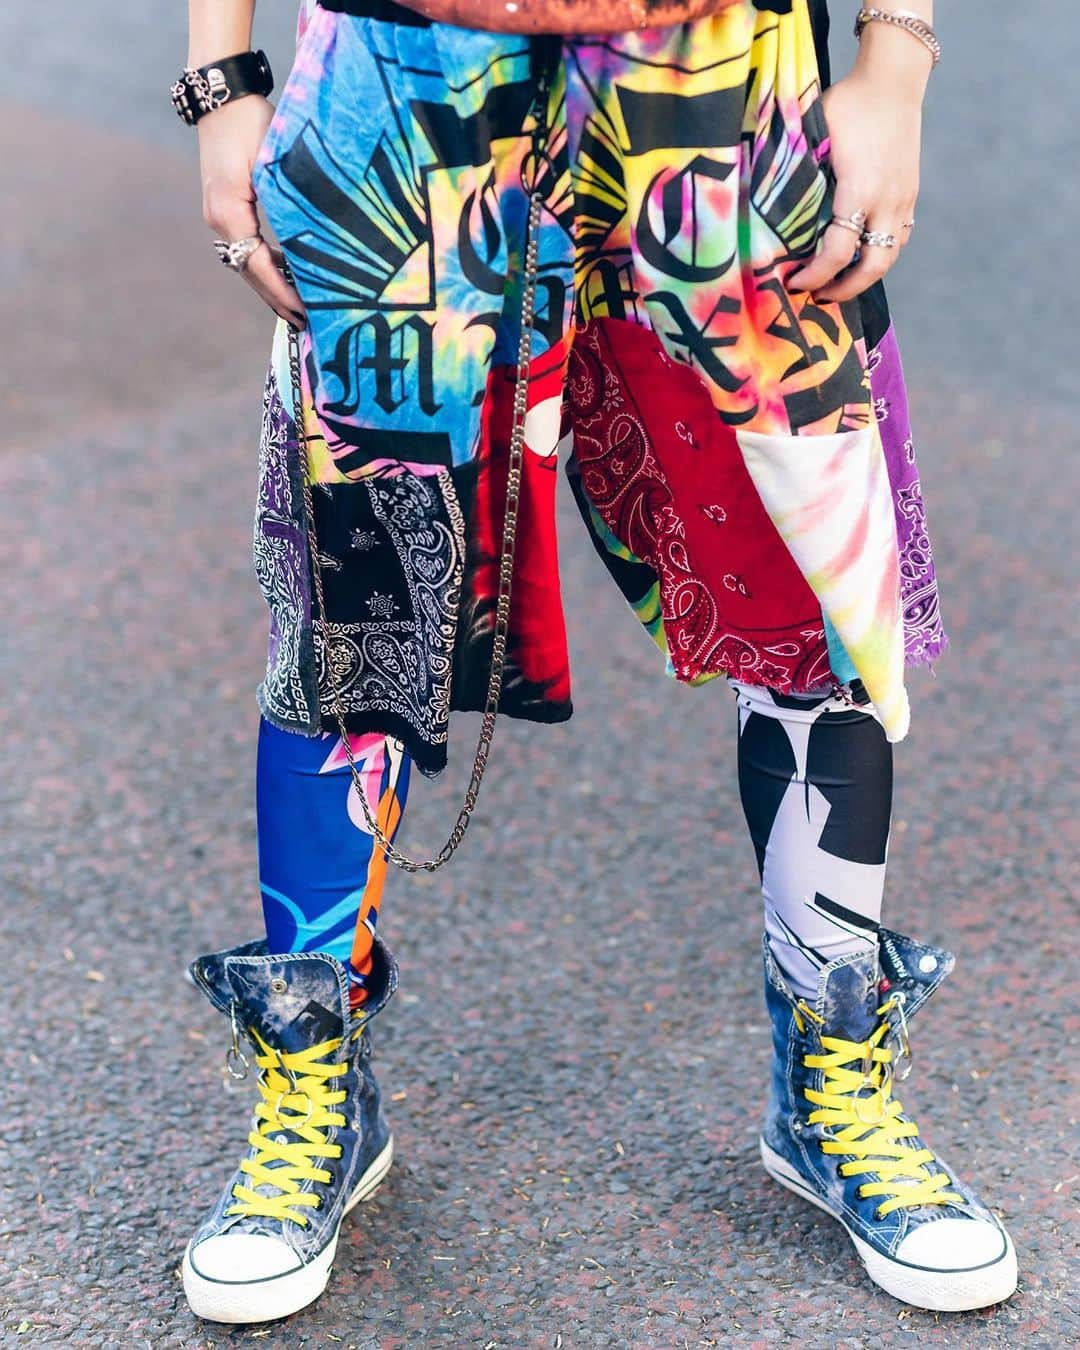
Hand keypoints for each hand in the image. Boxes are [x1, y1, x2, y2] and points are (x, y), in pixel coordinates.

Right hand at [197, 95, 305, 326]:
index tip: (306, 313)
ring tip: (296, 311)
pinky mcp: (223, 207)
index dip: (283, 293)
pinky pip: (244, 247)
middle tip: (306, 325)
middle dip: (277, 300)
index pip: (259, 265)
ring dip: (269, 287)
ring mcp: (217, 215)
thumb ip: (289, 203)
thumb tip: (312, 243)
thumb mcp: (275, 163)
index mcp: (231, 211)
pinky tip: (283, 278)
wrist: (223, 95)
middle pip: (249, 272)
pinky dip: (264, 266)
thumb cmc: (254, 122)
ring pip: (245, 262)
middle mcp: (219, 219)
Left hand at [788, 69, 923, 302]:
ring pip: (890, 256)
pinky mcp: (911, 194)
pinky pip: (900, 238)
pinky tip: (858, 256)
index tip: (792, 281)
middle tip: (818, 295)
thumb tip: (763, 206)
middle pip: (873, 267)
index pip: (838, 251)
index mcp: (859, 189)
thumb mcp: (814, 136)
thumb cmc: (847, 104)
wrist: (893, 79)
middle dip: (845, 290)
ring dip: (864, 276)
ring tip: (836, 283)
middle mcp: (887, 201)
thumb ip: (797, 175)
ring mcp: (904, 199)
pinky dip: (880, 254)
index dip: (815, 275)